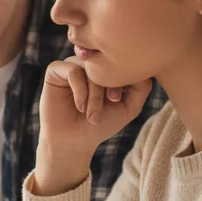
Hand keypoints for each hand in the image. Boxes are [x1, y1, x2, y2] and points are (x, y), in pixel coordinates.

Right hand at [35, 57, 151, 196]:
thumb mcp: (129, 107)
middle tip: (108, 106)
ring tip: (91, 114)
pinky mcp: (55, 70)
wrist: (73, 141)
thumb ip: (142, 88)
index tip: (118, 101)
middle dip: (109, 86)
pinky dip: (80, 91)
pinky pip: (72, 71)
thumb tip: (145, 68)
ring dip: (94, 94)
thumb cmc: (100, 124)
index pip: (120, 59)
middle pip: (105, 62)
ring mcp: (72, 64)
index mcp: (106, 67)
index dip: (123, 77)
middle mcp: (89, 63)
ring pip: (89, 68)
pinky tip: (80, 107)